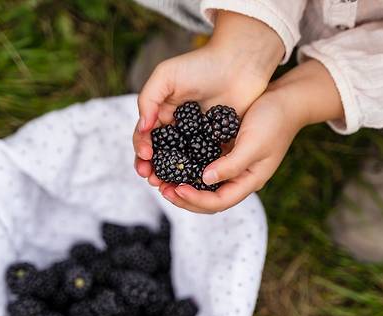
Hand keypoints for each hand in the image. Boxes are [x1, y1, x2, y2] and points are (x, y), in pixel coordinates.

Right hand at [133, 11, 284, 181]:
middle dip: (152, 168)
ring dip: (171, 176)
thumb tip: (142, 129)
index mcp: (162, 113)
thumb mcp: (166, 76)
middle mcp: (178, 127)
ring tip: (168, 185)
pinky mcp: (216, 143)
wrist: (239, 64)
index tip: (146, 156)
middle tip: (152, 179)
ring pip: (180, 162)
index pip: (145, 136)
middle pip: (160, 154)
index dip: (142, 148)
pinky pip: (203, 162)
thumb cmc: (202, 65)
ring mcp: (197, 137)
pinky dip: (195, 173)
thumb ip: (148, 99)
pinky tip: (192, 182)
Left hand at [158, 60, 344, 212]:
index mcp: (248, 181)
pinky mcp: (224, 152)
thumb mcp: (253, 143)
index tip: (176, 188)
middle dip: (184, 197)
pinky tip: (171, 160)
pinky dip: (186, 167)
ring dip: (182, 185)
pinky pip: (202, 166)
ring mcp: (231, 166)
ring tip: (161, 179)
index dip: (196, 199)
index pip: (218, 201)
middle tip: (161, 188)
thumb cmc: (274, 120)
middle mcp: (238, 178)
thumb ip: (232, 164)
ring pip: (203, 185)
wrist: (286, 99)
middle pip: (207, 199)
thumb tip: (205, 180)